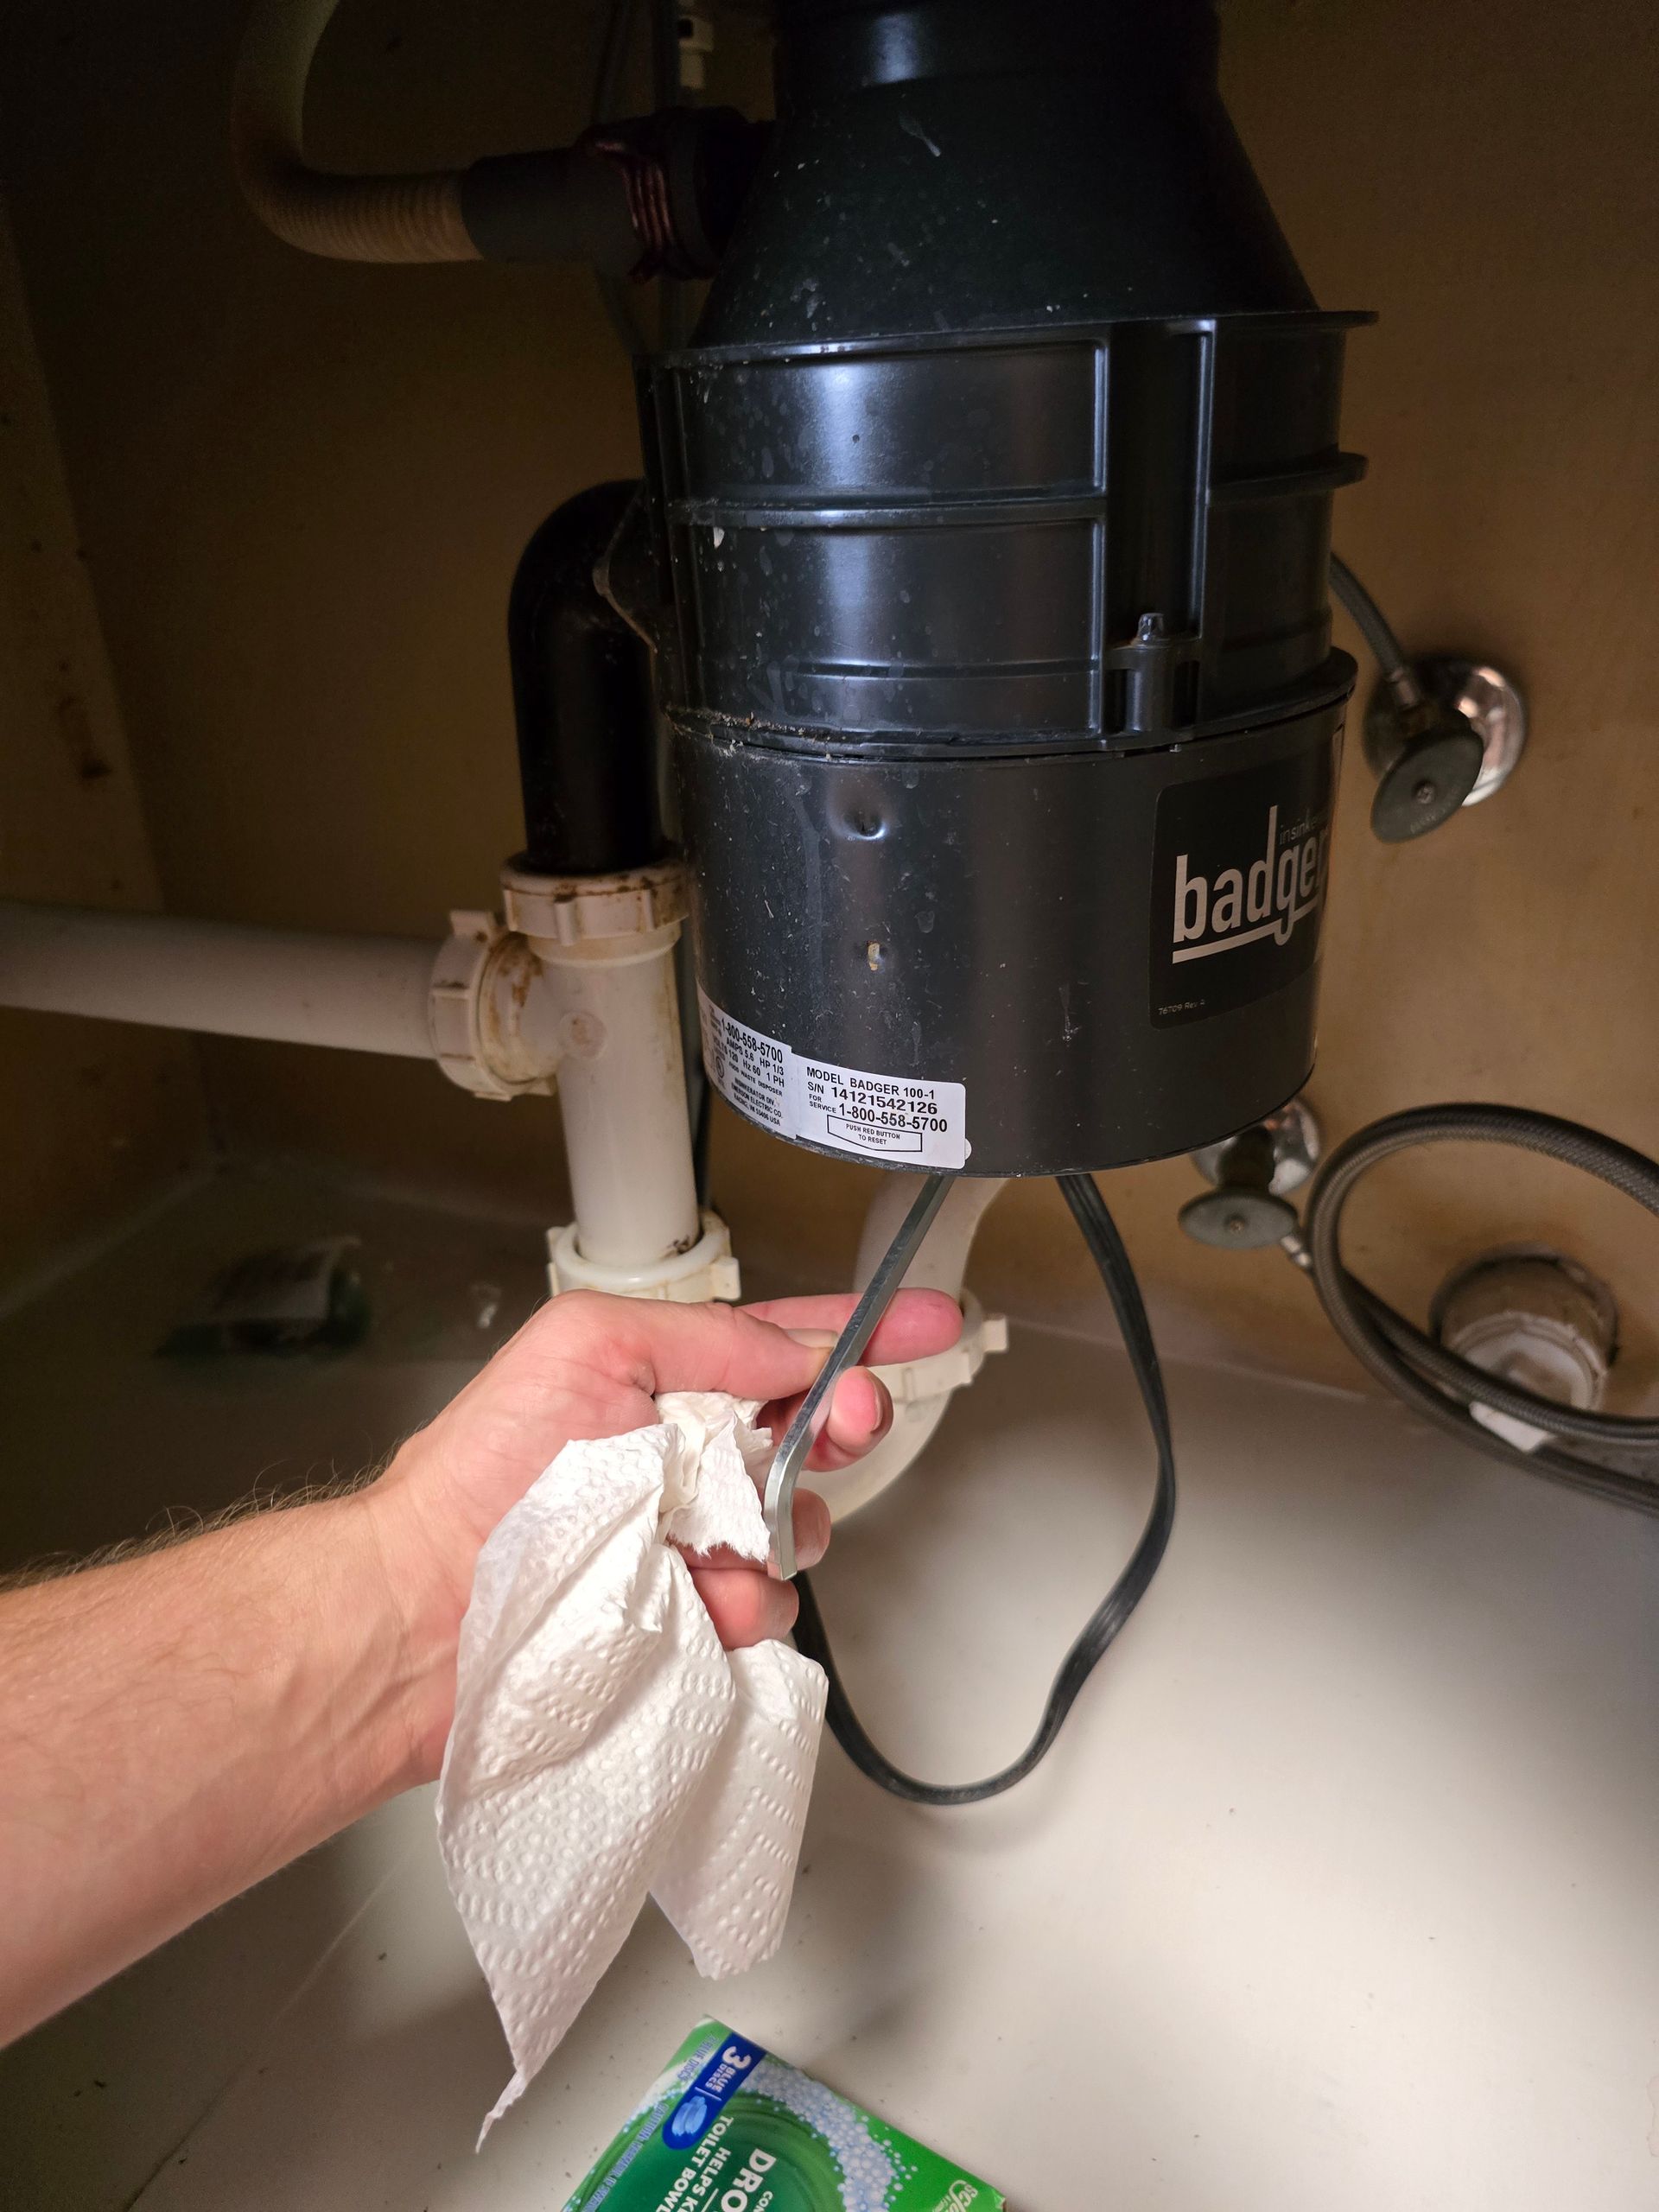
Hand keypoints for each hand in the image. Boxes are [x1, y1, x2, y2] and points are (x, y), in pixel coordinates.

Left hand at [367, 1287, 962, 1777]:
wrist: (422, 1611)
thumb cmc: (481, 1473)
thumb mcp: (589, 1346)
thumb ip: (707, 1336)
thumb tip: (794, 1351)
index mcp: (662, 1384)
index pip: (783, 1346)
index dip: (862, 1331)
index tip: (932, 1320)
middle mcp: (685, 1463)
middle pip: (813, 1433)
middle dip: (844, 1418)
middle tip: (846, 1418)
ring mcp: (691, 1547)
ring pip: (799, 1528)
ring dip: (772, 1526)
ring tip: (703, 1540)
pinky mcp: (691, 1624)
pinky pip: (767, 1607)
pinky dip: (737, 1603)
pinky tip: (688, 1603)